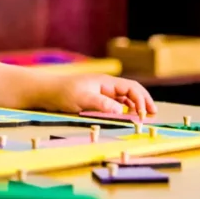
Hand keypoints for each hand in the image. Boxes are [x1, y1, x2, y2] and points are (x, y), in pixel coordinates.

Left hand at [35, 73, 156, 117]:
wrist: (46, 91)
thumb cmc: (63, 93)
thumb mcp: (82, 99)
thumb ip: (102, 104)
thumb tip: (121, 110)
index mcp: (106, 82)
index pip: (131, 88)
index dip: (141, 101)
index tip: (144, 116)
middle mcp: (106, 86)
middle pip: (132, 91)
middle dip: (144, 101)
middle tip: (153, 113)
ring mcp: (101, 92)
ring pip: (125, 97)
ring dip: (136, 105)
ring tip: (144, 116)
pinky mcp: (96, 99)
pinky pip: (115, 103)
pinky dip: (125, 109)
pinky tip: (127, 115)